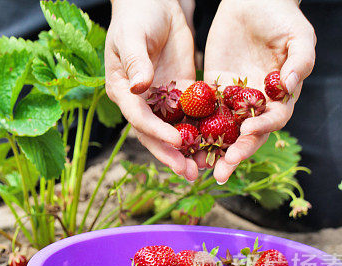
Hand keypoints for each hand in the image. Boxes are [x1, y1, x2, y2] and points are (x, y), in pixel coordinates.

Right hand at [105, 0, 197, 179]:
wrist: (156, 1)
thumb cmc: (137, 15)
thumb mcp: (133, 37)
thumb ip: (136, 61)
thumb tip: (139, 87)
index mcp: (123, 90)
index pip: (139, 118)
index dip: (157, 132)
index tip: (176, 141)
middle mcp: (141, 101)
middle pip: (156, 134)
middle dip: (172, 154)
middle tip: (189, 173)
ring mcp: (162, 98)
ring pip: (175, 130)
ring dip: (189, 150)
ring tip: (205, 169)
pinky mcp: (180, 90)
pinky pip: (192, 115)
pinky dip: (203, 131)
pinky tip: (218, 145)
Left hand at [203, 0, 315, 182]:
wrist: (253, 0)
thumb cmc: (282, 16)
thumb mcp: (299, 35)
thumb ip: (300, 62)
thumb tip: (289, 87)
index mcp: (281, 96)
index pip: (272, 121)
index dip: (261, 131)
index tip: (246, 134)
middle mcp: (257, 104)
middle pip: (246, 136)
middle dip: (234, 154)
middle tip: (220, 171)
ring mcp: (234, 99)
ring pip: (223, 132)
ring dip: (211, 152)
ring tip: (197, 169)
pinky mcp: (213, 91)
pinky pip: (202, 115)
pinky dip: (194, 132)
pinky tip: (181, 145)